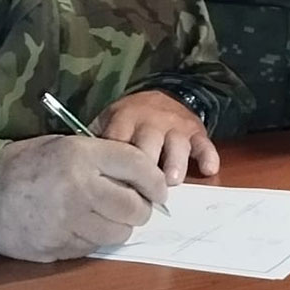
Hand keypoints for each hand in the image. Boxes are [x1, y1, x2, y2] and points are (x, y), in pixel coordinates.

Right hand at [0, 134, 167, 261]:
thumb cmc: (25, 164)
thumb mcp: (63, 145)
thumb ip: (100, 156)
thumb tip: (141, 176)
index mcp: (81, 155)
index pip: (136, 165)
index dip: (155, 179)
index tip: (161, 189)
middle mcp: (79, 187)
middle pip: (134, 207)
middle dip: (141, 209)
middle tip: (135, 206)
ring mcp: (69, 221)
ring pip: (119, 233)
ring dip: (119, 227)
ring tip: (106, 216)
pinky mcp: (59, 246)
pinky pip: (94, 247)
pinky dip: (95, 239)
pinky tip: (81, 226)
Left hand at [93, 89, 219, 184]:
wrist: (160, 97)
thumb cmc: (129, 121)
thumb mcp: (108, 124)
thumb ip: (98, 145)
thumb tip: (82, 174)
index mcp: (124, 119)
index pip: (119, 143)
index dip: (116, 166)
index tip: (112, 189)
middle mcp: (150, 121)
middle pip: (148, 143)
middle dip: (146, 166)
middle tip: (142, 192)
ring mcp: (175, 126)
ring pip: (176, 144)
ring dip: (175, 162)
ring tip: (172, 180)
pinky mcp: (196, 131)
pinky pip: (204, 143)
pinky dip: (207, 156)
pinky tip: (208, 169)